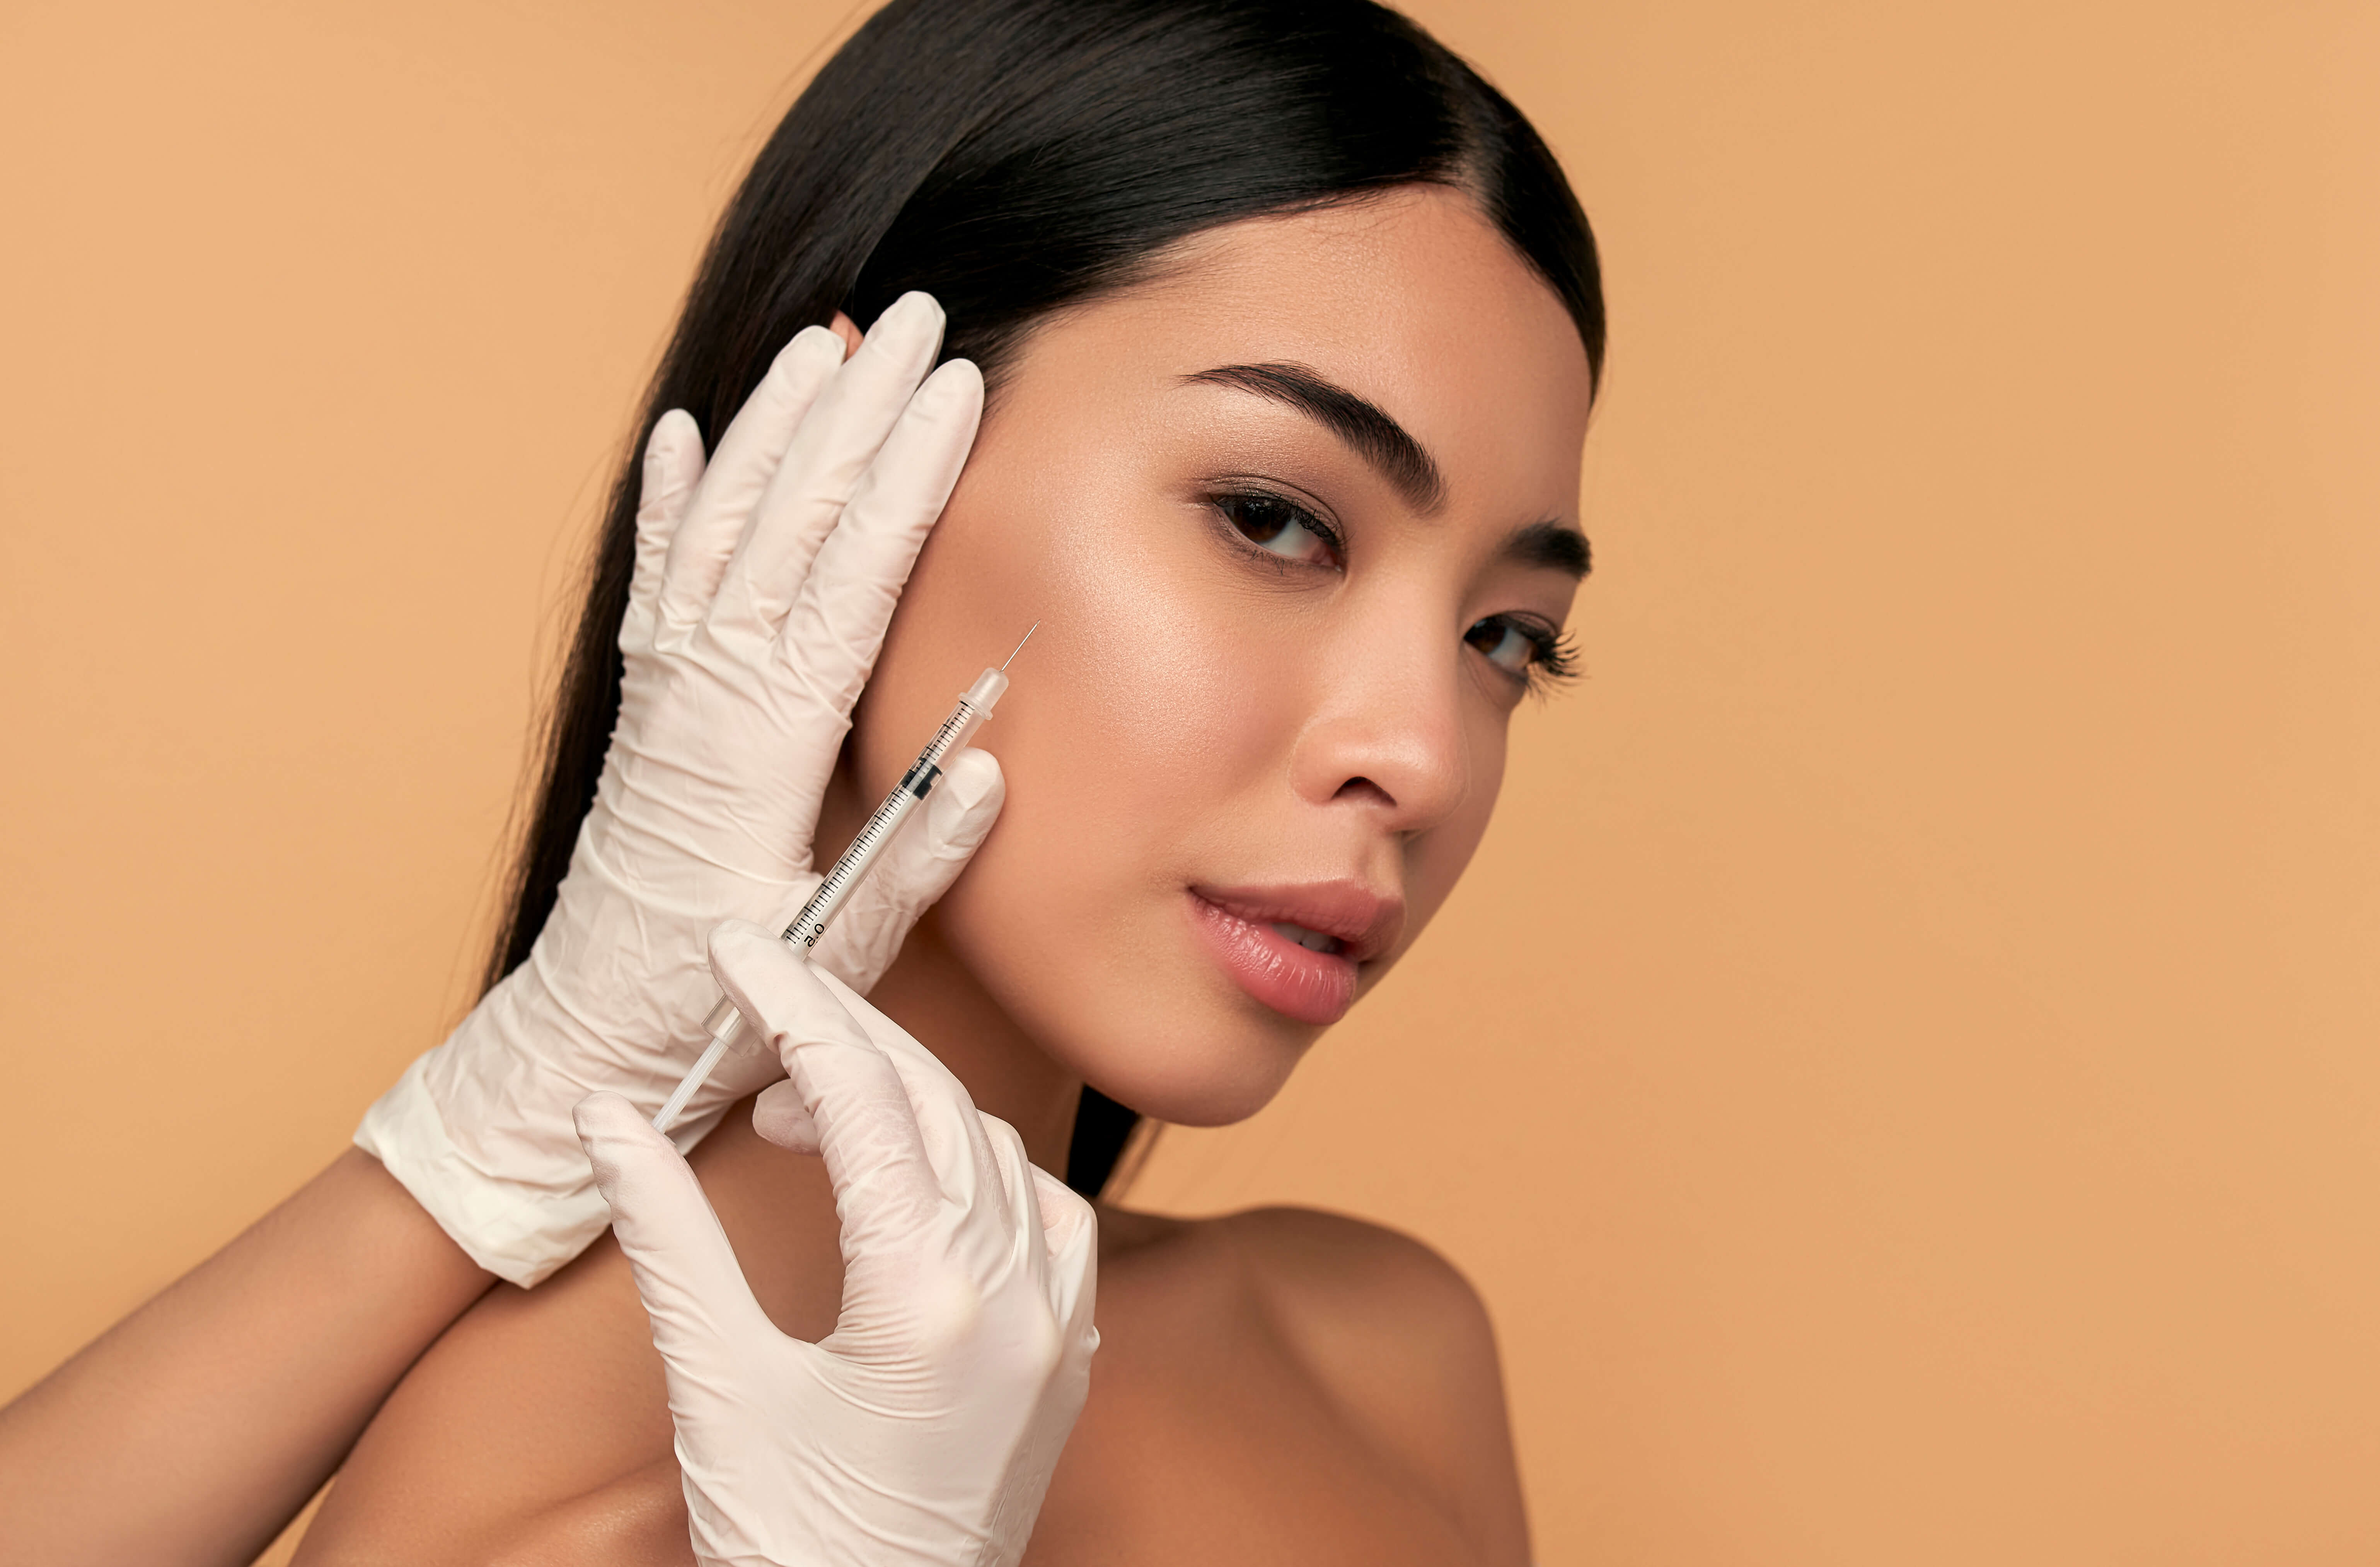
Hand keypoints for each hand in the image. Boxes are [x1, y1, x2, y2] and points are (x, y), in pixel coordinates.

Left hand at [362, 293, 996, 1285]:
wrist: (584, 1041)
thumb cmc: (715, 1005)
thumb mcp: (838, 951)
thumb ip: (914, 856)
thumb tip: (988, 763)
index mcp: (764, 744)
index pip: (851, 577)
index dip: (907, 476)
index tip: (955, 390)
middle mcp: (708, 694)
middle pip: (792, 520)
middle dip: (858, 411)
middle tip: (919, 319)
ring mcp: (668, 692)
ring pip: (726, 526)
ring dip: (776, 428)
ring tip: (823, 342)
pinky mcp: (647, 707)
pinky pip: (658, 579)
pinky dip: (672, 500)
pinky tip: (684, 433)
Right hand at [575, 922, 1098, 1566]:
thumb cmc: (789, 1538)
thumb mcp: (717, 1383)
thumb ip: (669, 1237)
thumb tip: (607, 1119)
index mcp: (927, 1293)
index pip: (860, 1095)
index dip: (792, 1007)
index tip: (740, 951)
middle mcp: (1016, 1294)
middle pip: (932, 1103)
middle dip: (847, 1034)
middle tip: (766, 999)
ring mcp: (1058, 1324)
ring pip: (994, 1149)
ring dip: (906, 1103)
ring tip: (811, 1113)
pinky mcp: (1070, 1354)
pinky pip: (1047, 1214)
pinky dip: (977, 1167)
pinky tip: (911, 1178)